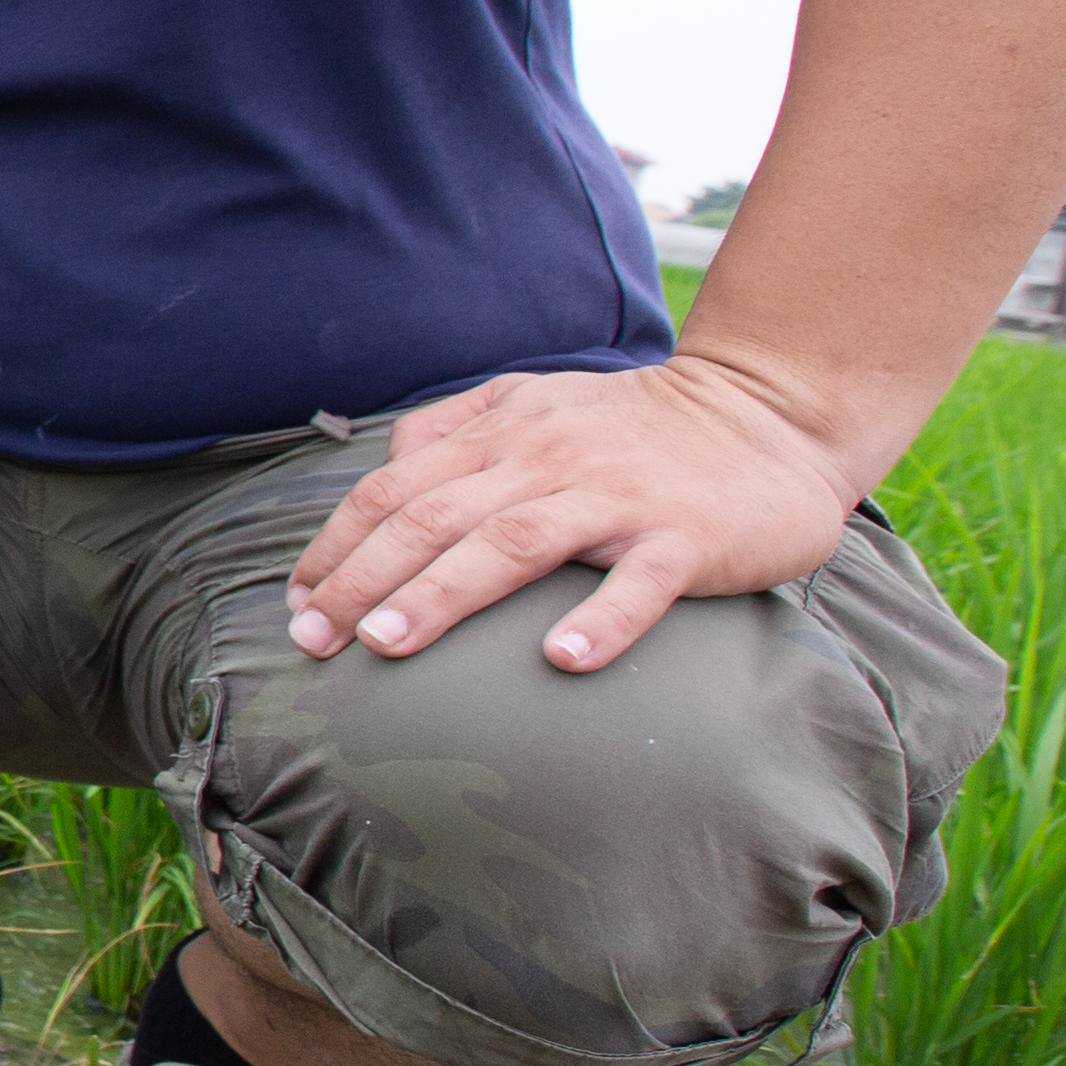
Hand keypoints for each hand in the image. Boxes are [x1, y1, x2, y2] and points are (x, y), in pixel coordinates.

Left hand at [285, 357, 862, 674]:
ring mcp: (619, 497)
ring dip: (444, 594)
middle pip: (435, 518)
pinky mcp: (689, 537)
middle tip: (314, 641)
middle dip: (363, 579)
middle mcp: (549, 459)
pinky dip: (602, 619)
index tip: (296, 604)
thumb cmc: (637, 427)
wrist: (770, 414)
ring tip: (389, 645)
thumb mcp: (535, 404)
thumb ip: (455, 428)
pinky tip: (563, 661)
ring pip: (515, 543)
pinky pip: (641, 580)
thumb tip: (383, 466)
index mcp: (504, 433)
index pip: (396, 489)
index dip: (338, 545)